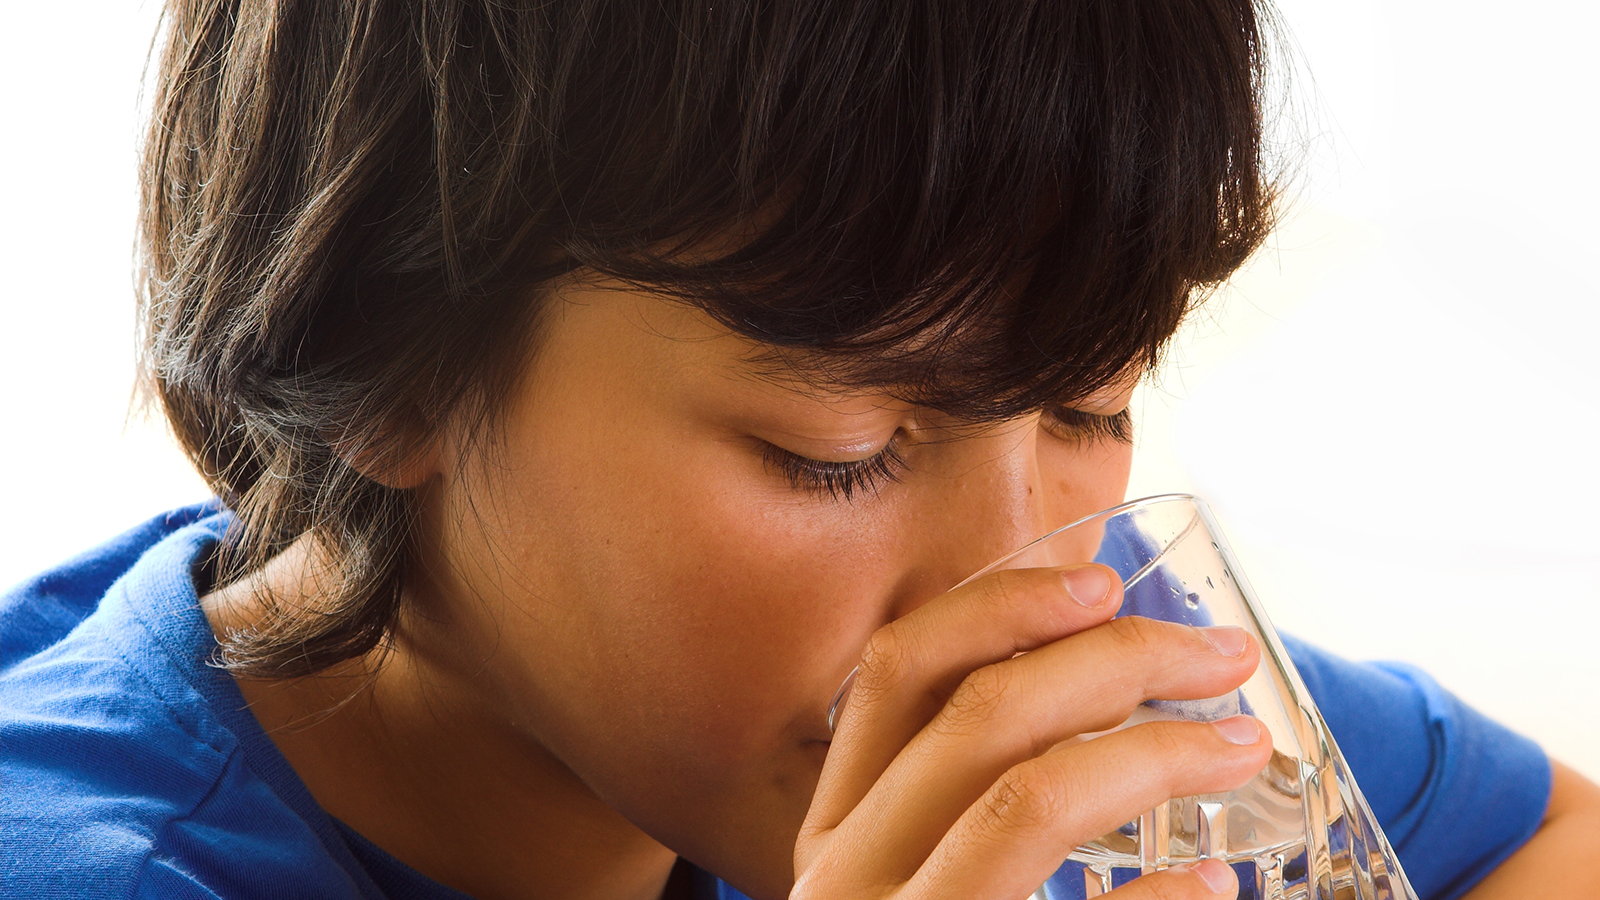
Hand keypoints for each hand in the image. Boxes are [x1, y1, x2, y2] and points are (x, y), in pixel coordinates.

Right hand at [793, 564, 1272, 898]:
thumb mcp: (903, 880)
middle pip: (980, 712)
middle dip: (1115, 658)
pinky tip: (1219, 883)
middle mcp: (845, 877)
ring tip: (1242, 744)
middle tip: (1218, 655)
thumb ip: (951, 800)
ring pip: (1026, 798)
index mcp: (835, 829)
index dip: (1001, 603)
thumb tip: (1094, 684)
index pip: (897, 671)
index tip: (1100, 576)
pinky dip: (1162, 897)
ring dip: (1154, 751)